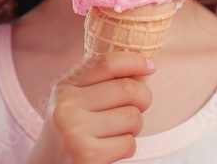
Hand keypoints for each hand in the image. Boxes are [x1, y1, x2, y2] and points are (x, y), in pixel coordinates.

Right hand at [26, 52, 155, 163]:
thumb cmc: (71, 131)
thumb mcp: (74, 100)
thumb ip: (100, 82)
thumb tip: (144, 65)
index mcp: (64, 87)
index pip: (106, 63)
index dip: (134, 61)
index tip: (151, 66)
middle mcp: (66, 106)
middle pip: (129, 89)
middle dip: (144, 98)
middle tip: (137, 108)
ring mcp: (75, 131)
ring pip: (133, 117)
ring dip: (134, 127)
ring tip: (115, 133)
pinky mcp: (87, 155)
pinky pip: (129, 144)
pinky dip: (126, 148)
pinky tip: (108, 150)